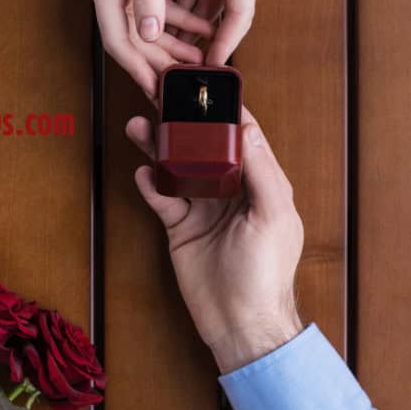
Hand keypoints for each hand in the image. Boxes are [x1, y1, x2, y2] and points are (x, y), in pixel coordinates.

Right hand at [83, 0, 213, 96]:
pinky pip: (153, 6)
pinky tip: (202, 25)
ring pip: (144, 26)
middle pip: (131, 39)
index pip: (119, 42)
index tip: (160, 91)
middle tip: (187, 80)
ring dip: (172, 42)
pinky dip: (177, 18)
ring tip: (200, 58)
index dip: (140, 69)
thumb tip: (147, 35)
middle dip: (160, 61)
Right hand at [126, 109, 303, 372]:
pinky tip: (142, 171)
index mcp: (262, 183)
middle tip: (159, 98)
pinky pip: (162, 197)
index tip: (203, 85)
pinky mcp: (182, 228)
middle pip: (204, 146)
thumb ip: (261, 172)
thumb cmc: (266, 273)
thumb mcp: (272, 217)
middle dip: (182, 122)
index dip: (224, 110)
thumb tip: (248, 128)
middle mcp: (232, 190)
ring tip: (138, 126)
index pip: (243, 136)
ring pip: (179, 166)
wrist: (240, 324)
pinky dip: (151, 182)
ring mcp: (205, 208)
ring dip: (159, 146)